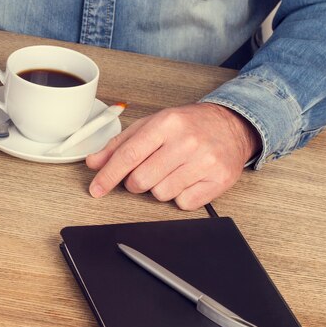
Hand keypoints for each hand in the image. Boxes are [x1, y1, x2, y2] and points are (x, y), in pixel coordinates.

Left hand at [86, 103, 260, 209]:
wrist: (231, 125)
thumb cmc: (188, 125)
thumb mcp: (152, 125)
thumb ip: (120, 144)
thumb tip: (94, 162)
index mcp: (166, 123)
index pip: (128, 155)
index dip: (108, 176)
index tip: (96, 189)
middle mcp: (186, 141)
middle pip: (141, 180)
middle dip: (135, 182)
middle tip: (146, 172)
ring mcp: (204, 161)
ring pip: (161, 194)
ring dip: (159, 188)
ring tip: (171, 171)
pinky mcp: (219, 180)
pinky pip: (184, 203)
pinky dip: (181, 195)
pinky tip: (187, 178)